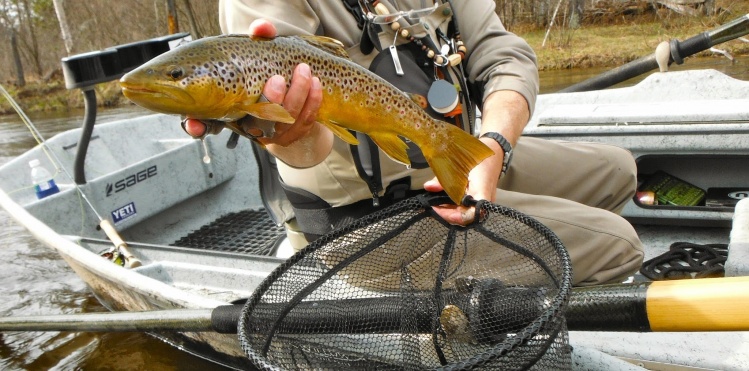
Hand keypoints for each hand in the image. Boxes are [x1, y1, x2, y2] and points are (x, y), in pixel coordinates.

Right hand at [183, 19, 328, 165]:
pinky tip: (316, 85)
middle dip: (269, 102)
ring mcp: (268, 134)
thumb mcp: (259, 55)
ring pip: (283, 122)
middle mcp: (244, 125)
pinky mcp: (289, 137)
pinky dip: (311, 103)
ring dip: (296, 96)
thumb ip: (258, 40)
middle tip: (277, 80)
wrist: (295, 100)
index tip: (195, 125)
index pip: (203, 124)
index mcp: (225, 108)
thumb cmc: (268, 73)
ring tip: (304, 72)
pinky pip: (303, 124)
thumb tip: (261, 28)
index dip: (196, 126)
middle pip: (253, 123)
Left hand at [423, 90, 527, 224]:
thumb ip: (444, 179)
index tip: (438, 208)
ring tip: (435, 203)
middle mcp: (484, 202)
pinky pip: (465, 208)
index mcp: (482, 192)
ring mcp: (482, 202)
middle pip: (464, 217)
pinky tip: (442, 201)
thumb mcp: (460, 165)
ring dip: (448, 210)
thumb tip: (429, 187)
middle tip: (432, 205)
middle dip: (446, 214)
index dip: (453, 216)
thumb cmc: (480, 158)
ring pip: (463, 214)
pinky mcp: (478, 201)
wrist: (494, 153)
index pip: (471, 214)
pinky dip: (452, 206)